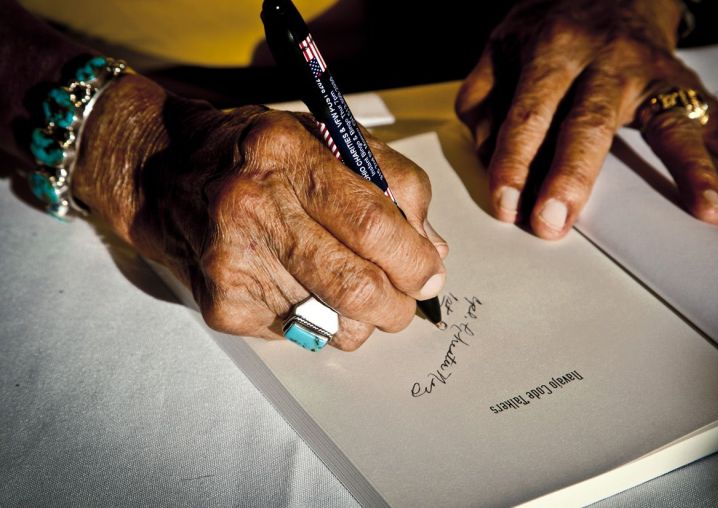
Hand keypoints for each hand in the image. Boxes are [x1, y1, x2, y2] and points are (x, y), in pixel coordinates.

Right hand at [73, 75, 447, 349]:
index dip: (412, 259)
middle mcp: (251, 209)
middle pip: (353, 286)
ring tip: (354, 293)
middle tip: (405, 302)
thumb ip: (391, 183)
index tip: (430, 273)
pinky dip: (321, 321)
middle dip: (398, 306)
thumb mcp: (327, 141)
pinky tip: (302, 287)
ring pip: (333, 324)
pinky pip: (301, 335)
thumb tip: (431, 250)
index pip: (370, 223)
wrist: (164, 174)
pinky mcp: (222, 306)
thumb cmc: (260, 156)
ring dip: (363, 320)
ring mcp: (232, 264)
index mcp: (284, 154)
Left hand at [456, 0, 717, 239]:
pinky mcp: (687, 86)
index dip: (514, 161)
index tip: (507, 205)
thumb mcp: (503, 45)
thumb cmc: (553, 27)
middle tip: (554, 223)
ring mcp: (655, 74)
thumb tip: (487, 153)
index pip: (531, 112)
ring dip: (690, 169)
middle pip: (591, 123)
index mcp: (555, 48)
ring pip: (671, 122)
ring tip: (706, 212)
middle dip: (572, 177)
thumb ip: (484, 96)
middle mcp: (608, 61)